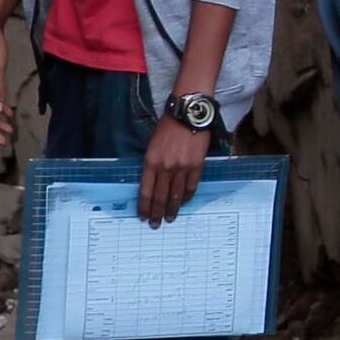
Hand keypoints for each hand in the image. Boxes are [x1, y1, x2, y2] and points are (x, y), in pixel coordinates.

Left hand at [140, 109, 208, 223]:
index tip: (143, 216)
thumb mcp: (152, 145)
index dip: (144, 206)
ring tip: (171, 218)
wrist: (188, 115)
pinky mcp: (196, 166)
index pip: (146, 191)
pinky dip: (187, 196)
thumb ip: (152, 164)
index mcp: (151, 162)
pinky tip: (183, 202)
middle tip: (156, 224)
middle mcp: (165, 168)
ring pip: (176, 195)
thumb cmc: (168, 127)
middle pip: (160, 197)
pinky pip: (191, 186)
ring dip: (173, 209)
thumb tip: (153, 182)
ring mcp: (182, 168)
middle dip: (157, 213)